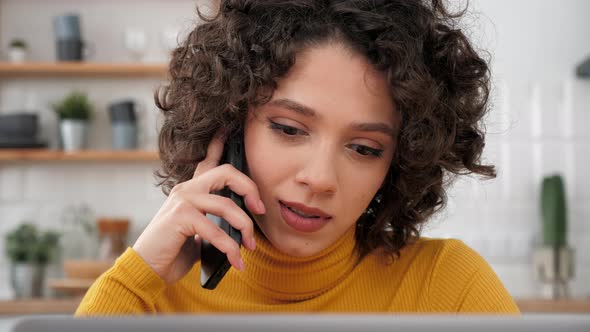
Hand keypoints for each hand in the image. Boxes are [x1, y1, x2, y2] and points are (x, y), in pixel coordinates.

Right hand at [132, 131, 264, 283]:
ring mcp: (182, 200)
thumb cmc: (174, 252)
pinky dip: (230, 248)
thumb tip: (244, 229)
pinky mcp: (179, 217)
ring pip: (227, 205)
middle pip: (227, 172)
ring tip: (250, 247)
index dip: (218, 143)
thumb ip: (217, 223)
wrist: (147, 269)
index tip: (227, 128)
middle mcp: (186, 189)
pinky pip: (215, 230)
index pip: (207, 161)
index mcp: (190, 191)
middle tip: (260, 210)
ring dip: (244, 228)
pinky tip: (236, 261)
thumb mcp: (200, 233)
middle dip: (250, 189)